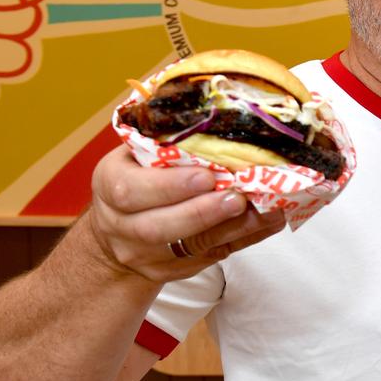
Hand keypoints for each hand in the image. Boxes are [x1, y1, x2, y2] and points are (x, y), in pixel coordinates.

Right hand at [86, 145, 286, 281]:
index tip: (206, 176)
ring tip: (266, 210)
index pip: (131, 191)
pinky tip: (270, 222)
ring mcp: (145, 253)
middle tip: (238, 198)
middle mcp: (122, 224)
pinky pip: (211, 256)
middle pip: (158, 227)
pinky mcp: (173, 268)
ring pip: (189, 247)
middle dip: (202, 213)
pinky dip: (245, 239)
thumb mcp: (134, 156)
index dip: (170, 186)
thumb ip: (163, 141)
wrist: (115, 237)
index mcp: (110, 184)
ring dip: (232, 228)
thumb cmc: (136, 179)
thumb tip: (217, 112)